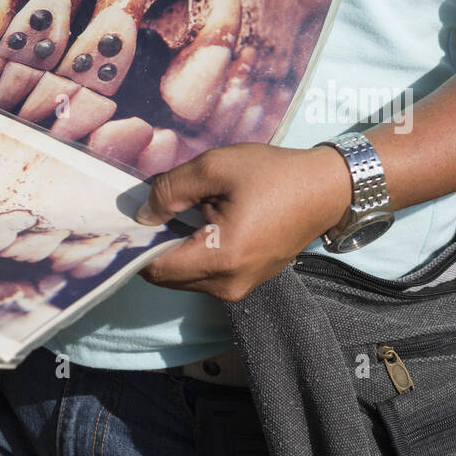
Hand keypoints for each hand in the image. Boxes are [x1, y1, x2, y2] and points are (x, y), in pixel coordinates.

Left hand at [135, 142, 351, 301]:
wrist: (325, 190)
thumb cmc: (273, 175)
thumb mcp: (215, 167)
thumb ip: (171, 189)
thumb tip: (141, 214)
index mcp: (220, 259)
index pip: (155, 268)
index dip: (135, 244)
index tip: (130, 216)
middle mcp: (227, 285)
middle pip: (167, 276)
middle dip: (154, 244)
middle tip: (156, 206)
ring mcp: (239, 288)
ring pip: (184, 276)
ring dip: (175, 247)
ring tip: (184, 208)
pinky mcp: (247, 281)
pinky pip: (205, 273)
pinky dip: (194, 251)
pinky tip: (202, 218)